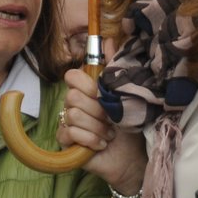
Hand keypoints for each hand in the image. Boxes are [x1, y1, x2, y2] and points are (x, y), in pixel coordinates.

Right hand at [56, 68, 147, 190]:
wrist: (131, 157)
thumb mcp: (125, 95)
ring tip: (110, 133)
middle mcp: (73, 105)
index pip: (72, 76)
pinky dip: (89, 138)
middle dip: (96, 110)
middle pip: (72, 97)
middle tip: (110, 119)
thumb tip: (110, 41)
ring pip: (72, 115)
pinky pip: (69, 133)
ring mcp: (67, 123)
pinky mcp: (65, 142)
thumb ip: (115, 69)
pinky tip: (101, 144)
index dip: (86, 84)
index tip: (102, 94)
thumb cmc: (129, 127)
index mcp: (85, 91)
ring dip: (97, 127)